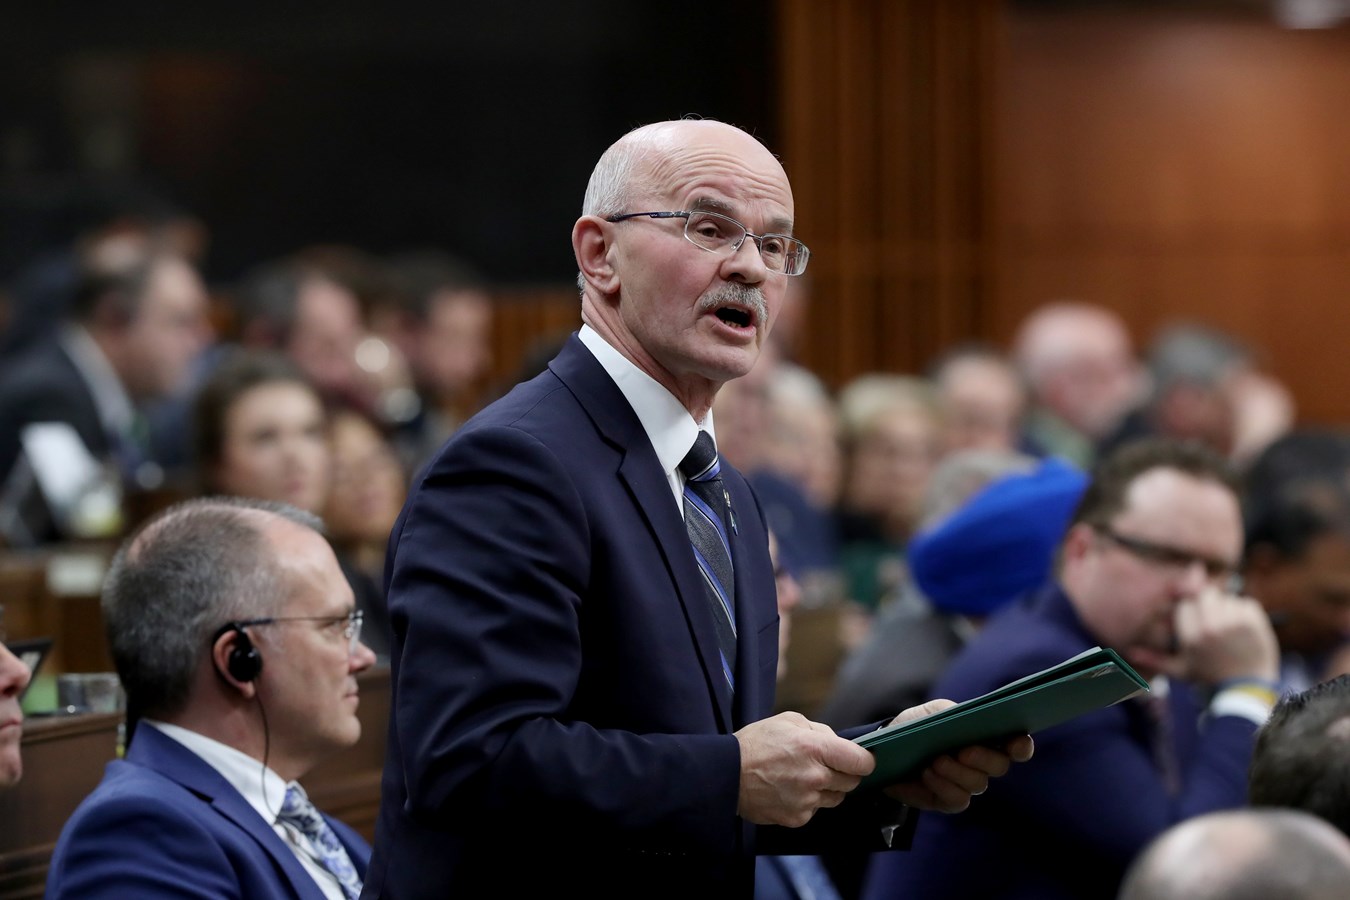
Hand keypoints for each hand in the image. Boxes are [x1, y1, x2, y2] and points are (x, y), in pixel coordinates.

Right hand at [735, 711, 875, 827]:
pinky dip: (808, 802)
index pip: (861, 762)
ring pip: (835, 798)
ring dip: (827, 789)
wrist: (726, 774)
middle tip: (826, 766)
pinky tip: (790, 791)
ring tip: (803, 778)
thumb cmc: (756, 743)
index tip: (861, 760)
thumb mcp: (788, 721)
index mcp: (816, 748)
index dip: (864, 760)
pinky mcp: (797, 818)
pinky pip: (815, 810)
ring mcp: (807, 800)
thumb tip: (838, 743)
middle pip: (852, 782)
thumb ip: (819, 730)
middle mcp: (815, 777)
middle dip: (844, 773)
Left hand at [879, 700, 1034, 812]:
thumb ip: (951, 712)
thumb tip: (970, 719)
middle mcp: (982, 763)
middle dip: (984, 758)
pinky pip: (958, 799)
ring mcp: (967, 784)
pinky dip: (943, 786)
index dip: (1021, 745)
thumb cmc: (915, 727)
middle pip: (999, 766)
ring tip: (935, 761)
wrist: (886, 750)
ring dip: (957, 772)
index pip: (1015, 745)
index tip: (1017, 743)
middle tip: (964, 751)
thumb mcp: (931, 712)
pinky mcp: (949, 800)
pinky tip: (927, 774)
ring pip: (978, 784)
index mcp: (984, 737)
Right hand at [1131, 585, 1279, 686]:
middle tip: (1214, 619)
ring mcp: (1235, 623)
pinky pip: (1246, 602)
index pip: (1185, 604)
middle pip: (1206, 593)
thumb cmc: (1210, 678)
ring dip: (1227, 608)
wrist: (1248, 688)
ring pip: (1227, 598)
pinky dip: (1245, 611)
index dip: (1190, 610)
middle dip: (1208, 603)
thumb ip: (1154, 659)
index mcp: (1191, 637)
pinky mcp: (1255, 622)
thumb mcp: (1180, 670)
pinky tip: (1243, 628)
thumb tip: (1130, 653)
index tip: (1197, 622)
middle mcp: (1211, 627)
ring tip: (1229, 628)